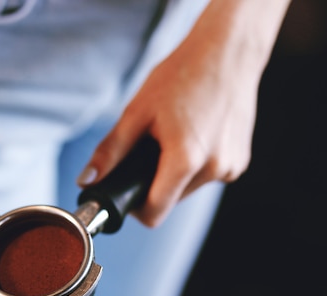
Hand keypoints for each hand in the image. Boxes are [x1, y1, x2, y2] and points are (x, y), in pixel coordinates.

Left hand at [77, 0, 289, 226]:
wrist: (229, 51)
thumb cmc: (183, 75)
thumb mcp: (138, 112)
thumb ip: (111, 151)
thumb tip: (86, 181)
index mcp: (186, 160)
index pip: (155, 213)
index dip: (135, 208)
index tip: (125, 190)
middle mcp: (214, 169)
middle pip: (171, 201)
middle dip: (154, 183)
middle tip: (150, 149)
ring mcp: (231, 167)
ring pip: (188, 189)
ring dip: (176, 173)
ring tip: (175, 135)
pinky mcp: (240, 161)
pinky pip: (207, 176)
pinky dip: (195, 164)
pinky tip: (195, 134)